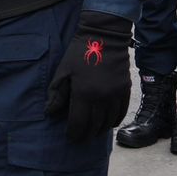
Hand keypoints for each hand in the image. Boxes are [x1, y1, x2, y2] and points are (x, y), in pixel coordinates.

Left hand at [44, 11, 132, 142]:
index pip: (79, 123)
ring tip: (92, 132)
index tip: (70, 138)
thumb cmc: (79, 53)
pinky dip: (114, 121)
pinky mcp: (126, 90)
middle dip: (86, 135)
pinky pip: (121, 113)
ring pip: (109, 122)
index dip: (74, 134)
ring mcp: (116, 94)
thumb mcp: (63, 72)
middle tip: (80, 138)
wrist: (104, 37)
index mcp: (84, 93)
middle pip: (95, 126)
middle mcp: (102, 98)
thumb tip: (50, 113)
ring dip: (100, 130)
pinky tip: (107, 123)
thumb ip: (56, 94)